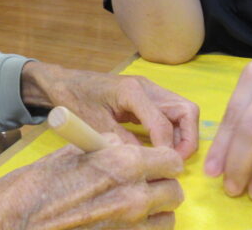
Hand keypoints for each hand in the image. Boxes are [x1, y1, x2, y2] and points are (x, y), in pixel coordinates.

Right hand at [0, 138, 183, 228]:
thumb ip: (106, 148)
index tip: (154, 162)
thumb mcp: (73, 153)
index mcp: (123, 164)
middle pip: (175, 192)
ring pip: (167, 219)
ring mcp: (130, 228)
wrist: (14, 222)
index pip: (172, 160)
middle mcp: (134, 197)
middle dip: (162, 186)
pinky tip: (120, 223)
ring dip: (155, 211)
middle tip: (143, 184)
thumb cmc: (36, 185)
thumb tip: (123, 145)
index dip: (163, 160)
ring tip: (132, 206)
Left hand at [22, 62, 198, 158]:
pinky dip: (173, 130)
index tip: (163, 166)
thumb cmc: (74, 100)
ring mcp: (149, 90)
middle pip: (186, 110)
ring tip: (169, 158)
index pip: (164, 121)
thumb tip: (144, 161)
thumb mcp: (94, 125)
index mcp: (132, 91)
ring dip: (183, 135)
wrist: (63, 83)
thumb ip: (120, 142)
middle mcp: (147, 87)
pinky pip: (170, 113)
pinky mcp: (146, 97)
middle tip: (174, 161)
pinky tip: (161, 148)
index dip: (168, 147)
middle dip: (188, 138)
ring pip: (182, 111)